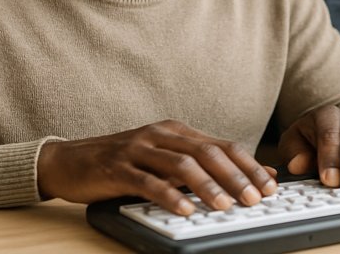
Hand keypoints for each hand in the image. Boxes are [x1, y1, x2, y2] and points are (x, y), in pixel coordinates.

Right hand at [37, 120, 277, 215]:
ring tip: (226, 206)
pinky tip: (183, 210)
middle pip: (207, 153)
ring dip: (207, 186)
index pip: (221, 145)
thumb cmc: (121, 163)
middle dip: (236, 176)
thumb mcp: (165, 160)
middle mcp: (160, 134)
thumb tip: (249, 176)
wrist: (69, 160)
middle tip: (256, 198)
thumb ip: (201, 166)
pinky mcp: (117, 167)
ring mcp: (138, 149)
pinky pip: (148, 181)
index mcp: (175, 131)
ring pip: (181, 164)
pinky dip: (169, 195)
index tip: (270, 185)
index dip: (249, 165)